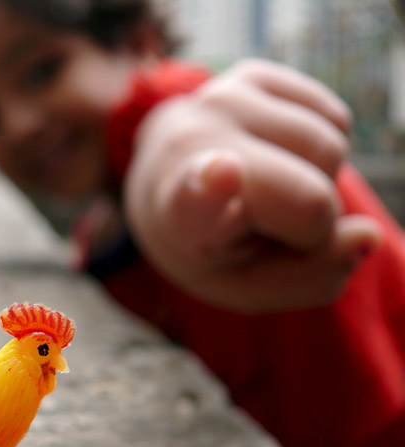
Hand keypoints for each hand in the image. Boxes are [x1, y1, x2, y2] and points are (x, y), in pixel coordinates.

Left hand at [124, 59, 380, 312]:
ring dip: (318, 182)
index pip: (198, 196)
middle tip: (269, 229)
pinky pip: (335, 117)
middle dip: (314, 227)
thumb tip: (367, 237)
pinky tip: (277, 157)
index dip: (214, 185)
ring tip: (269, 191)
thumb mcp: (247, 287)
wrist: (165, 185)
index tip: (222, 170)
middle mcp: (193, 146)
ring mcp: (220, 101)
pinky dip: (321, 152)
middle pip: (310, 195)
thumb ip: (309, 281)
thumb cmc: (214, 247)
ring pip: (330, 148)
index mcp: (180, 213)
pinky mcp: (250, 73)